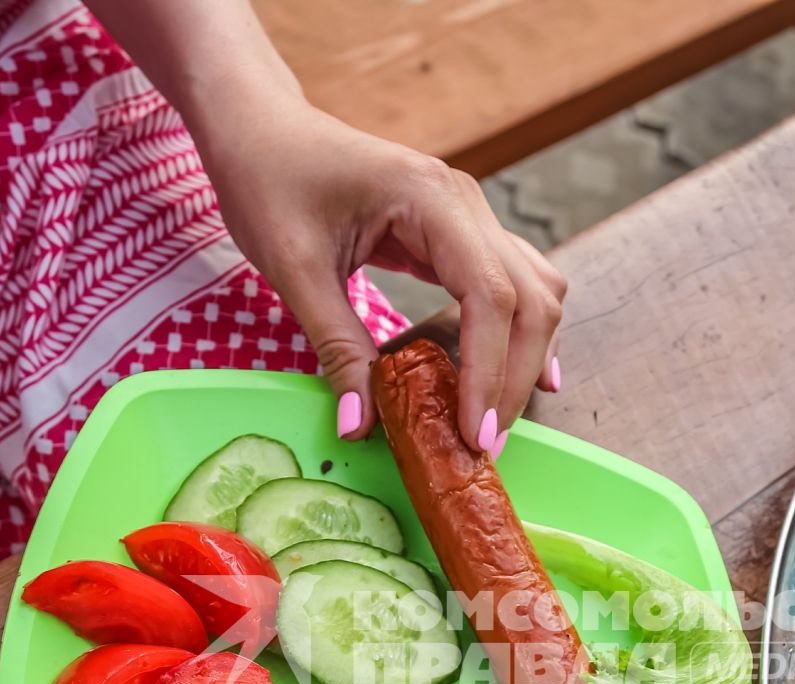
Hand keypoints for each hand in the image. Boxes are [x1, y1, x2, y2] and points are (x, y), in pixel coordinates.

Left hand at [198, 100, 565, 454]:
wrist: (260, 127)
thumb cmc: (268, 179)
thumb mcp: (292, 267)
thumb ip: (335, 345)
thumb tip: (362, 426)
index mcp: (430, 198)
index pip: (489, 294)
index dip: (490, 369)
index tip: (475, 432)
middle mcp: (465, 202)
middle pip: (529, 299)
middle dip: (514, 378)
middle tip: (484, 445)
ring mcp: (469, 215)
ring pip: (535, 293)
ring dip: (524, 359)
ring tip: (493, 421)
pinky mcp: (458, 233)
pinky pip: (511, 286)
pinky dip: (518, 334)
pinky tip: (514, 377)